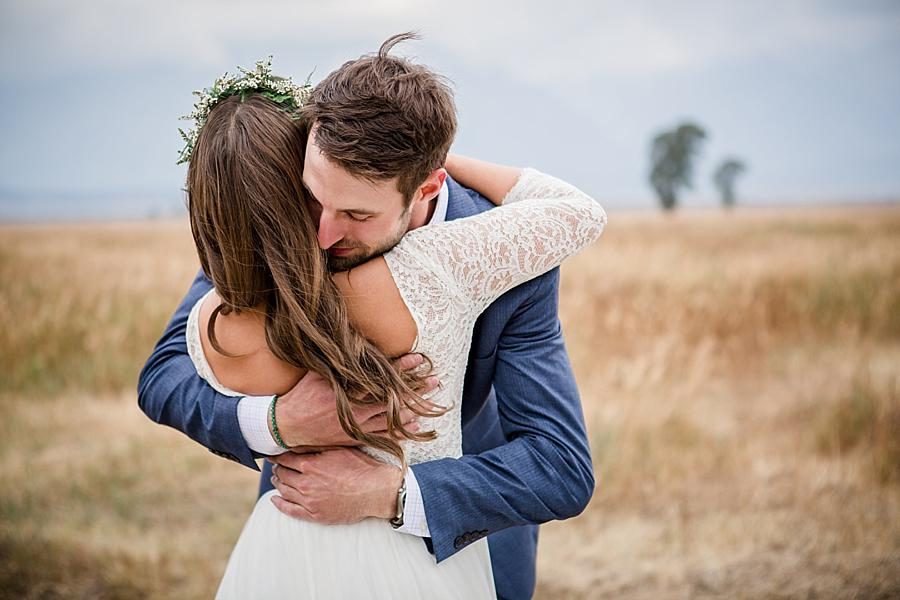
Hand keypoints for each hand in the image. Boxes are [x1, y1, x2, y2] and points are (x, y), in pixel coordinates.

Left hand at [269, 448, 402, 523]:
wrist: (375, 491)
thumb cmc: (361, 467)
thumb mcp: (338, 450)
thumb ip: (316, 447)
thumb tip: (298, 443)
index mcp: (310, 464)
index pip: (285, 459)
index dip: (277, 456)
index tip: (273, 455)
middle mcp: (305, 483)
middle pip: (282, 474)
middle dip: (278, 469)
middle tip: (277, 466)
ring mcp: (309, 500)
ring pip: (284, 491)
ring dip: (278, 483)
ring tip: (277, 479)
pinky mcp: (315, 515)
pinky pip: (291, 511)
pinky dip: (280, 504)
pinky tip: (275, 500)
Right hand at [275, 355, 437, 446]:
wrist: (286, 426)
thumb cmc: (302, 396)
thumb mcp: (318, 374)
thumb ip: (338, 363)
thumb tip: (356, 347)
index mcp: (347, 390)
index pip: (380, 376)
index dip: (401, 368)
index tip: (418, 360)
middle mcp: (355, 408)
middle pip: (391, 397)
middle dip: (414, 389)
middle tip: (435, 381)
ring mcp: (356, 425)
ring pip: (390, 417)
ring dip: (412, 409)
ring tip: (430, 402)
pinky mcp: (354, 437)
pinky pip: (381, 435)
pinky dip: (399, 431)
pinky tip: (413, 426)